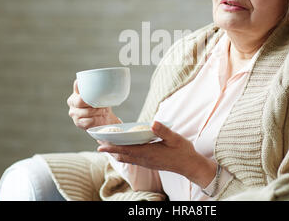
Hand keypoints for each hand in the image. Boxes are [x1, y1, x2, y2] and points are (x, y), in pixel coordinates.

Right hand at [67, 79, 121, 129]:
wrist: (104, 119)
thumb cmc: (101, 105)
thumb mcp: (100, 95)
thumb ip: (98, 89)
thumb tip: (107, 82)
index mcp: (76, 92)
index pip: (77, 85)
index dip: (83, 86)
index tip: (91, 89)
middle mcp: (72, 101)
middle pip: (80, 101)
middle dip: (93, 103)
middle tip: (102, 104)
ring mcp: (74, 112)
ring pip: (86, 112)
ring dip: (97, 112)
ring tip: (103, 111)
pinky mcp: (78, 122)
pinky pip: (87, 121)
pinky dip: (95, 120)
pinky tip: (99, 118)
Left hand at [97, 121, 216, 187]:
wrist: (190, 166)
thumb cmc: (183, 151)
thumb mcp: (175, 138)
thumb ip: (163, 131)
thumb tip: (153, 122)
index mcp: (149, 153)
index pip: (126, 150)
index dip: (112, 147)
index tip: (100, 144)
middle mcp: (145, 159)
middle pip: (123, 155)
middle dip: (110, 149)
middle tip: (98, 142)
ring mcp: (147, 163)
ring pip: (127, 159)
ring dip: (116, 153)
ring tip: (107, 146)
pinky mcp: (150, 163)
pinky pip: (132, 160)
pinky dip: (124, 155)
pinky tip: (123, 151)